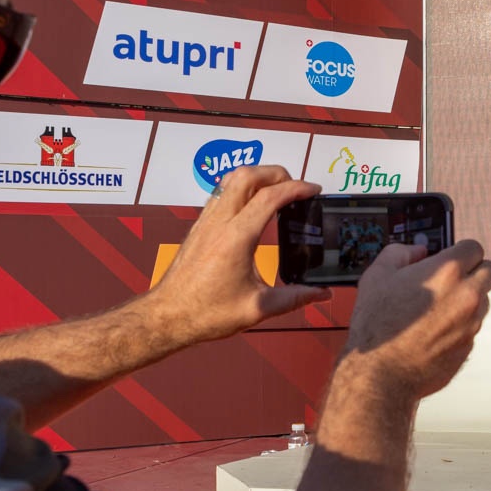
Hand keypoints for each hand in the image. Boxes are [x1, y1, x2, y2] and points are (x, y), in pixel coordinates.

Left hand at [148, 165, 331, 343]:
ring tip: (277, 190)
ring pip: (231, 179)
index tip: (314, 190)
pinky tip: (253, 204)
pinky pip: (222, 192)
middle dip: (277, 173)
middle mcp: (219, 222)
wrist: (168, 316)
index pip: (269, 197)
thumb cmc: (207, 313)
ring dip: (258, 176)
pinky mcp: (200, 226)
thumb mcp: (258, 309)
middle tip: (296, 188)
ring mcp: (207, 221)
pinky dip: (242, 188)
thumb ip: (294, 298)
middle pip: (248, 175)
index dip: (296, 188)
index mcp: (236, 238)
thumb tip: (322, 293)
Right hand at [340, 240, 490, 401]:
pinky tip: (435, 329)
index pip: (474, 247)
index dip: (461, 251)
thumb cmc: (378, 328)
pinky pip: (473, 326)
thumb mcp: (377, 275)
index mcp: (447, 272)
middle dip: (475, 270)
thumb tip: (416, 252)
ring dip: (469, 299)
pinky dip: (461, 324)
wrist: (381, 372)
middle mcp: (466, 295)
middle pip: (490, 271)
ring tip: (439, 307)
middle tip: (455, 278)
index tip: (453, 256)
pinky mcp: (469, 345)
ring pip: (484, 300)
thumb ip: (400, 253)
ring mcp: (471, 322)